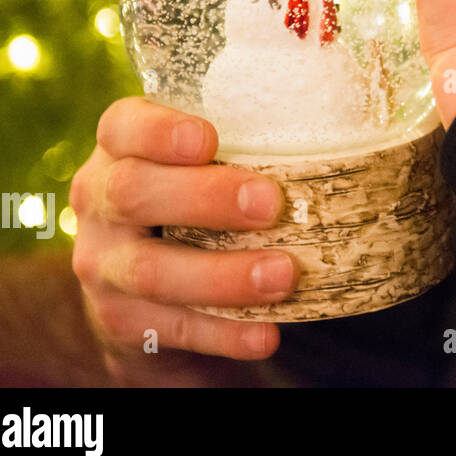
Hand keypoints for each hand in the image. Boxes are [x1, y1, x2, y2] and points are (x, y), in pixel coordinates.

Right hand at [70, 98, 298, 383]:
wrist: (146, 292)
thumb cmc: (197, 200)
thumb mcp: (204, 162)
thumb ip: (250, 139)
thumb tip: (356, 122)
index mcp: (120, 149)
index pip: (123, 126)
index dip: (159, 130)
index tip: (209, 139)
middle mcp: (100, 201)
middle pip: (134, 193)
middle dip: (205, 198)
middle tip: (271, 204)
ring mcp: (104, 264)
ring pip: (152, 271)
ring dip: (224, 276)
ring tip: (284, 275)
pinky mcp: (122, 319)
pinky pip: (172, 327)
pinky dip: (223, 333)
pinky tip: (266, 333)